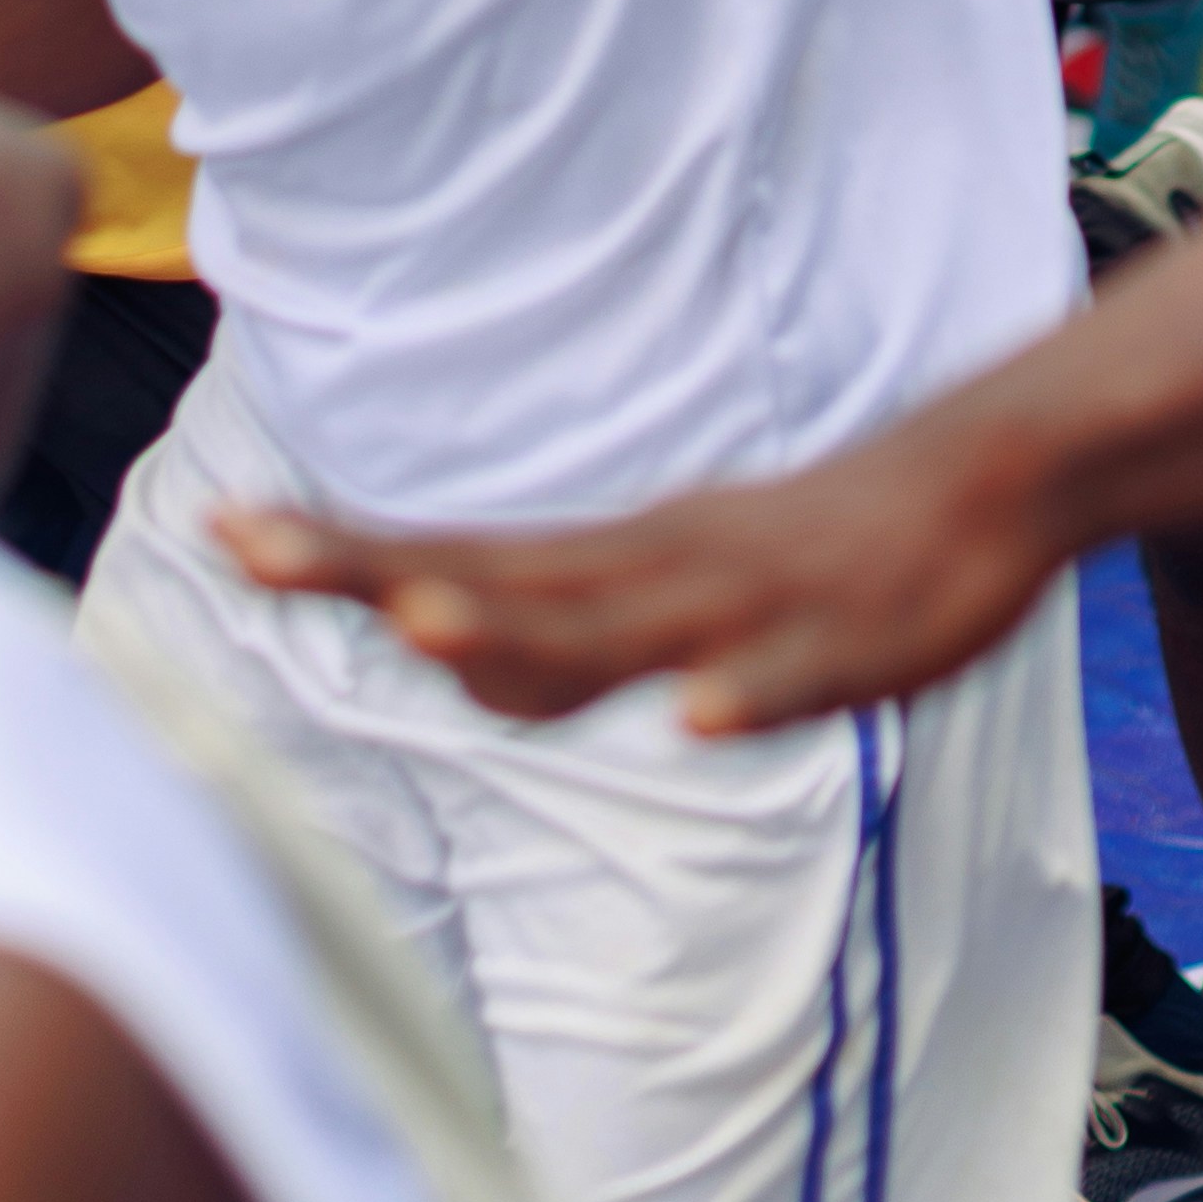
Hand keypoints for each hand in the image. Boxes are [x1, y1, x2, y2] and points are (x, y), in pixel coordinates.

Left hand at [211, 396, 1064, 731]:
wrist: (979, 480)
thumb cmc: (809, 548)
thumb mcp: (670, 592)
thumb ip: (566, 637)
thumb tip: (461, 667)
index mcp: (614, 558)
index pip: (453, 557)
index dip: (341, 553)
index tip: (223, 532)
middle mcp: (657, 568)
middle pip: (497, 580)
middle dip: (374, 572)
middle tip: (249, 549)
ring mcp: (748, 601)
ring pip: (622, 624)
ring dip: (521, 631)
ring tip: (423, 627)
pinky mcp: (845, 642)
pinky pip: (786, 678)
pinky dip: (741, 699)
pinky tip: (700, 720)